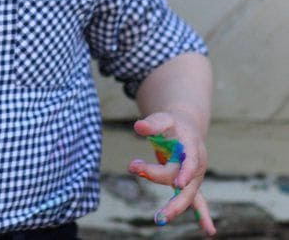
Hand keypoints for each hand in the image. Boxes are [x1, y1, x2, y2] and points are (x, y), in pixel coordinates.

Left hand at [128, 111, 215, 235]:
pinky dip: (203, 215)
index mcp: (192, 147)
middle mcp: (196, 165)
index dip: (186, 172)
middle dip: (167, 186)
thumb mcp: (162, 119)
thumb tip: (138, 127)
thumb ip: (152, 124)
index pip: (190, 161)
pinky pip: (198, 201)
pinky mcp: (190, 184)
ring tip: (160, 218)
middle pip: (185, 181)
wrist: (185, 126)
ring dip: (176, 207)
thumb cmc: (172, 124)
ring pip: (189, 195)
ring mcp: (194, 176)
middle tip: (142, 180)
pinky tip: (209, 231)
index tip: (178, 183)